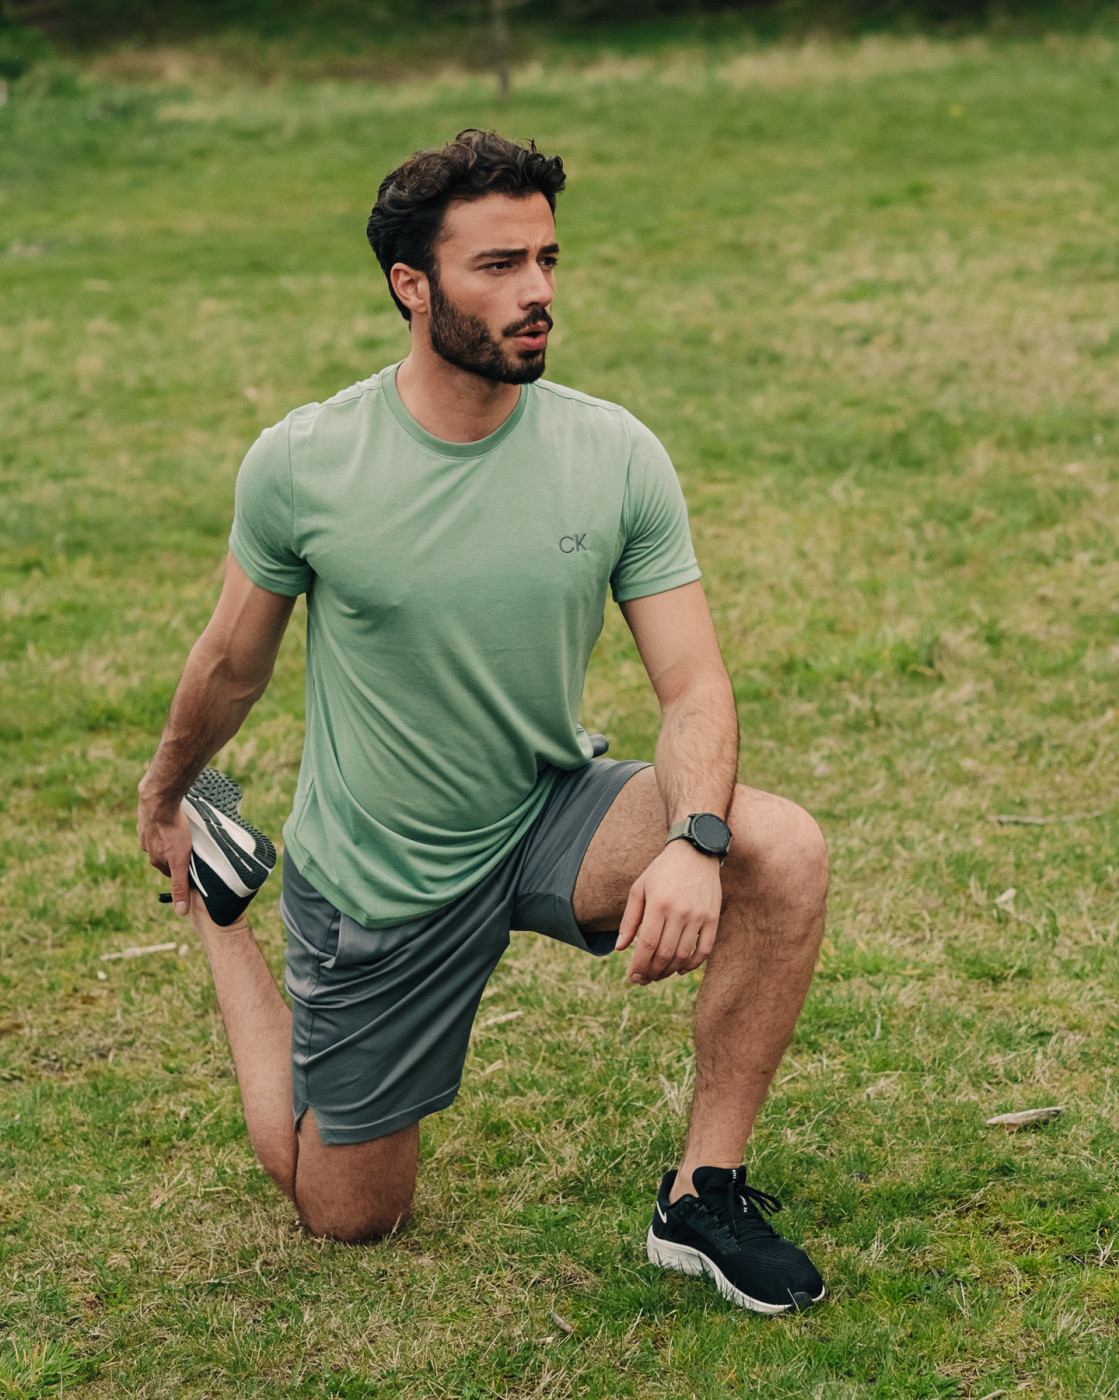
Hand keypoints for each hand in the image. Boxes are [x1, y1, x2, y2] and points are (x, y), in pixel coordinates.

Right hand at [137, 775, 192, 916]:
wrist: (159, 801)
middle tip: (192, 846)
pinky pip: (157, 823)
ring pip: (161, 839)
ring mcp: (145, 831)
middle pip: (165, 855)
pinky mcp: (145, 817)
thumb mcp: (180, 861)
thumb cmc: (173, 831)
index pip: (171, 871)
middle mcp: (147, 848)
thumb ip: (180, 886)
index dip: (183, 869)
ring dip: (171, 838)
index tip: (193, 864)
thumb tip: (180, 912)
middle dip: (177, 854)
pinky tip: (174, 817)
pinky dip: (165, 823)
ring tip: (184, 831)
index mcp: (155, 859)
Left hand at [614, 840, 722, 985]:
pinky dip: (692, 965)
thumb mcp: (639, 888)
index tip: (633, 977)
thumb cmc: (662, 871)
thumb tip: (620, 948)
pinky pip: (704, 949)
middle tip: (643, 980)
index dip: (639, 965)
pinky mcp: (712, 918)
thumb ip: (630, 919)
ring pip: (683, 955)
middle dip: (651, 972)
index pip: (647, 944)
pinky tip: (680, 969)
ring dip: (668, 971)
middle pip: (664, 953)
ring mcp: (698, 916)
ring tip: (658, 975)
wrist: (695, 852)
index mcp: (658, 903)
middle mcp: (679, 912)